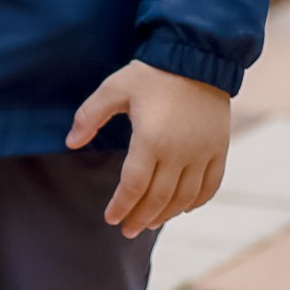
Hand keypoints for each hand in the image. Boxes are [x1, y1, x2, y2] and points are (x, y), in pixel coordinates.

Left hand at [68, 58, 230, 236]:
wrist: (195, 60)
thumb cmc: (150, 74)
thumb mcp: (113, 89)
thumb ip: (90, 117)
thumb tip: (71, 142)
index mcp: (150, 140)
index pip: (134, 185)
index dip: (121, 205)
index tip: (110, 218)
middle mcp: (180, 153)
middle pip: (159, 197)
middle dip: (140, 217)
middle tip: (126, 230)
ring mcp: (202, 154)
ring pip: (185, 197)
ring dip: (166, 214)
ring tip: (148, 223)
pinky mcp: (218, 150)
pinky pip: (211, 185)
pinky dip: (197, 201)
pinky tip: (182, 209)